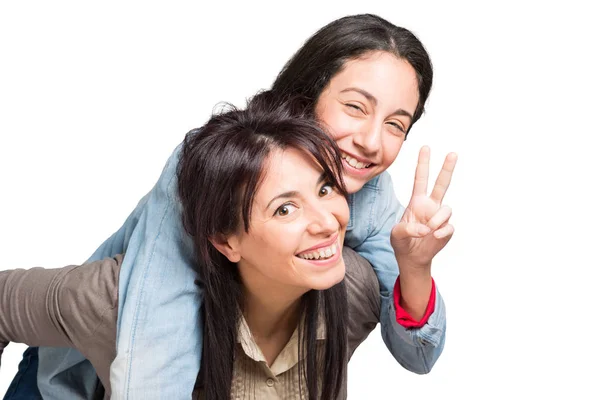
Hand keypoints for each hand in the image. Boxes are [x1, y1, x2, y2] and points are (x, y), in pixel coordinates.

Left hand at [392, 146, 456, 269]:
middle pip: (441, 184)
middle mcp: (430, 205)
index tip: (425, 147)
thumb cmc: (402, 241)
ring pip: (446, 209)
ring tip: (428, 230)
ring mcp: (440, 217)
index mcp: (417, 201)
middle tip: (452, 153)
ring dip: (436, 220)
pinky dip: (441, 233)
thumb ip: (407, 229)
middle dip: (447, 168)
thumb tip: (426, 229)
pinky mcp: (447, 229)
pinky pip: (448, 227)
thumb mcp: (396, 234)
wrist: (412, 257)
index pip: (420, 179)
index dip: (423, 164)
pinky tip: (434, 237)